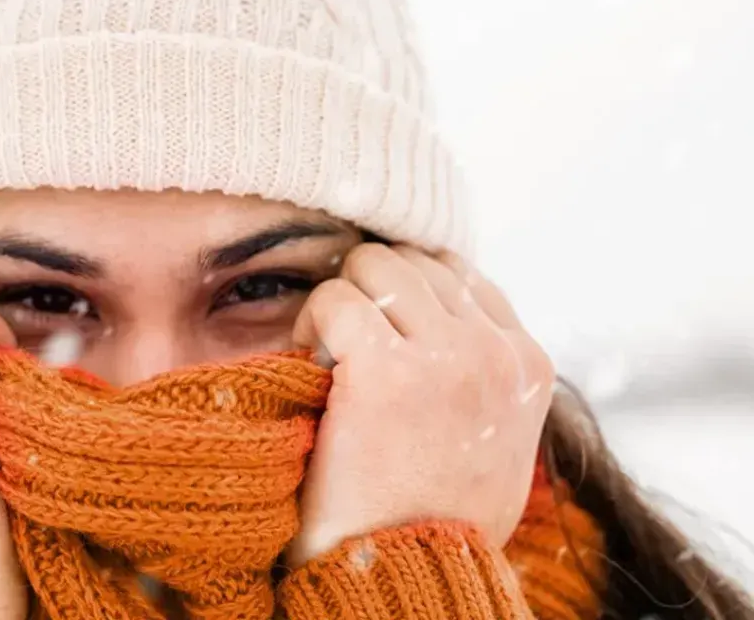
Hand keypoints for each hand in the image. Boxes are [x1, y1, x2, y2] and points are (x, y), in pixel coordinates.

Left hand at [285, 244, 552, 565]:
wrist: (406, 578)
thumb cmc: (434, 516)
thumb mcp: (493, 439)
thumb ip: (484, 374)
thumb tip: (442, 312)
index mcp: (528, 364)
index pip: (460, 274)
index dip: (405, 295)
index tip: (379, 334)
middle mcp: (495, 353)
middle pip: (413, 261)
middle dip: (370, 293)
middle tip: (346, 346)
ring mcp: (447, 357)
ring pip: (373, 267)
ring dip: (340, 304)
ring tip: (330, 357)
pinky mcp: (387, 371)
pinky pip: (334, 299)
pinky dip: (312, 323)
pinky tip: (313, 369)